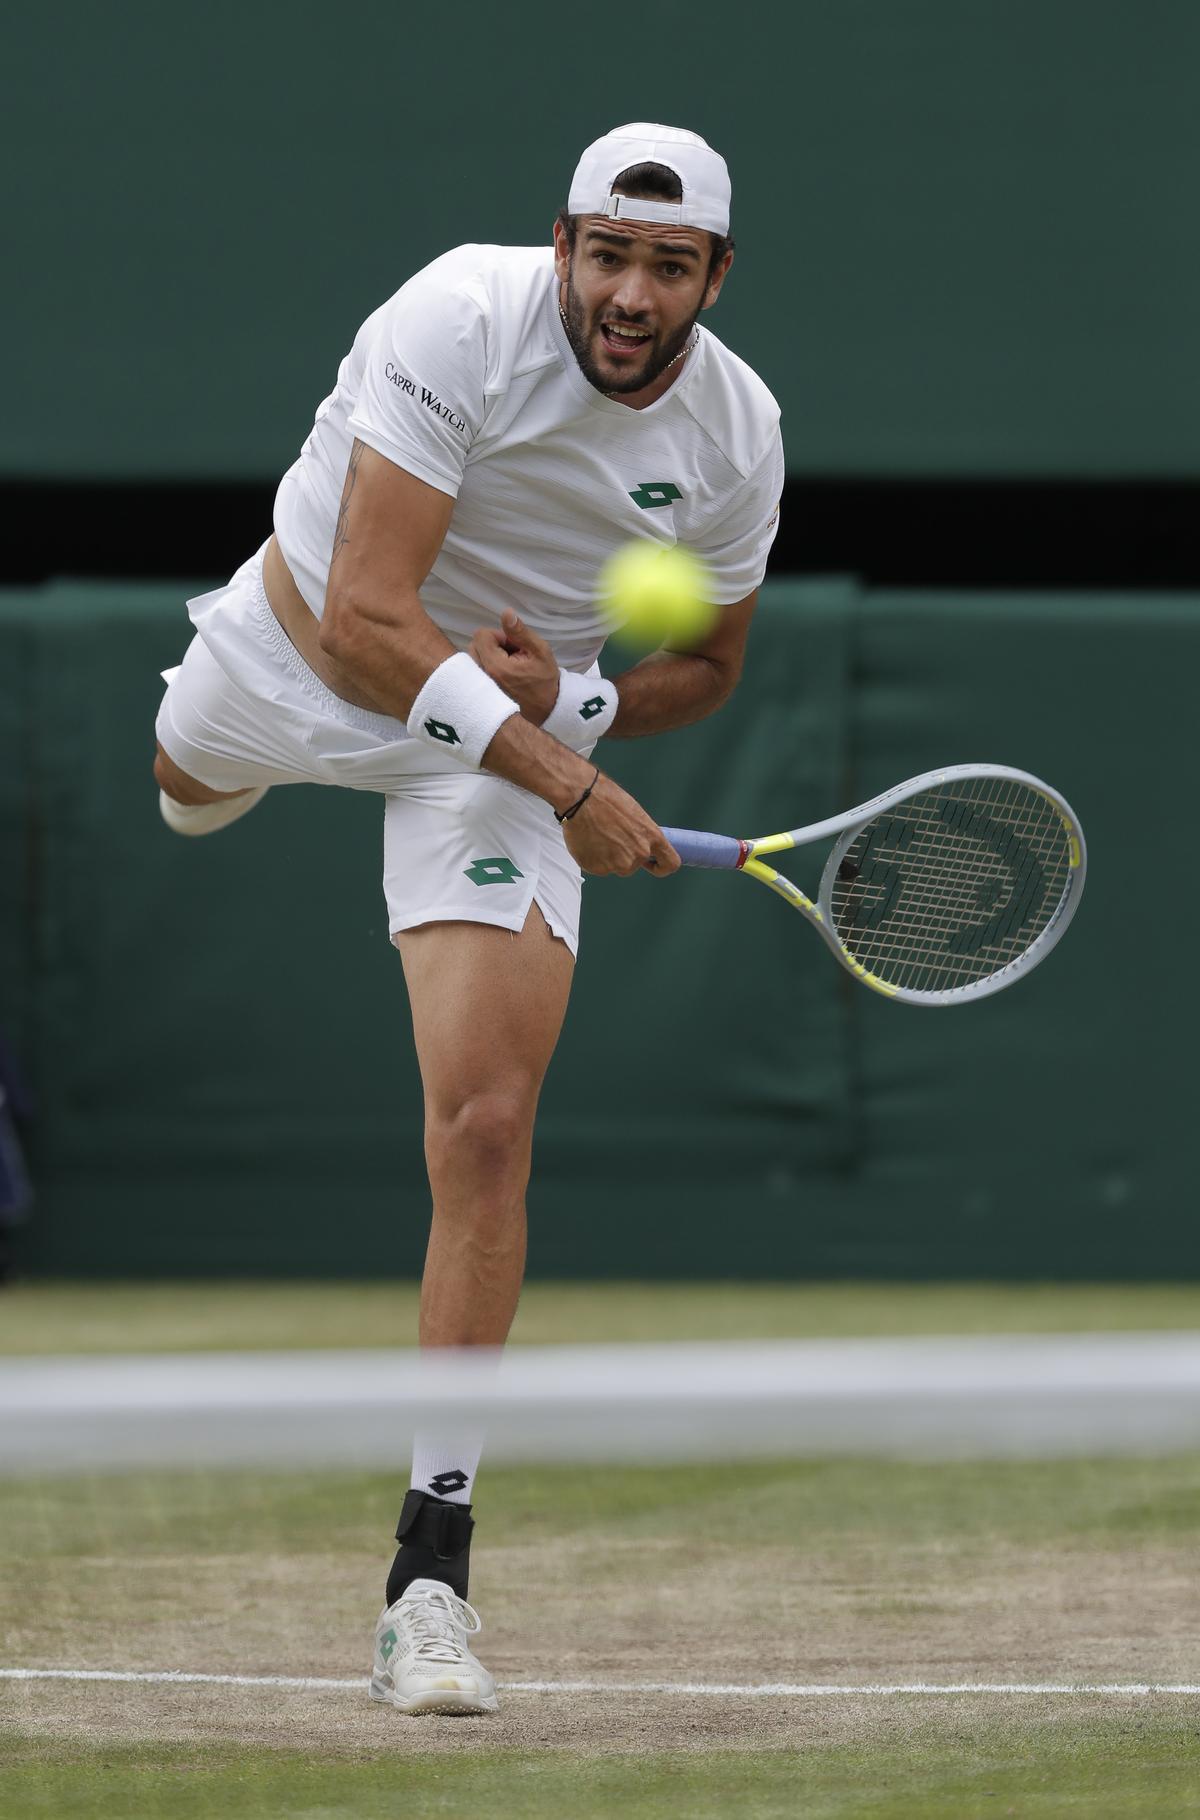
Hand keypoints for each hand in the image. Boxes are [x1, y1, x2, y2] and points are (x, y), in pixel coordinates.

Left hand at [470, 609, 558, 725]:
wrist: (546, 708)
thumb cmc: (544, 679)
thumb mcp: (540, 651)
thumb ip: (520, 632)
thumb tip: (506, 612)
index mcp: (495, 666)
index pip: (482, 635)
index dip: (498, 635)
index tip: (513, 645)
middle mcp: (482, 676)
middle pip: (474, 644)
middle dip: (491, 644)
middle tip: (511, 654)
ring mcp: (480, 685)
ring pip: (474, 656)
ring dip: (488, 654)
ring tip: (507, 664)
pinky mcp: (481, 691)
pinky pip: (475, 669)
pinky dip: (486, 665)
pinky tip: (502, 673)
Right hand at [560, 773, 680, 877]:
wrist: (580, 798)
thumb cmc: (606, 798)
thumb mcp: (634, 813)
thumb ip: (641, 834)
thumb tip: (638, 842)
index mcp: (651, 837)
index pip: (670, 863)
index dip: (661, 867)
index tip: (653, 864)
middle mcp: (638, 853)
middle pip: (634, 865)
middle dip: (624, 855)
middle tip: (610, 837)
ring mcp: (618, 864)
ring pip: (615, 867)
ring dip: (608, 857)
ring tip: (597, 835)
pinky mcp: (599, 868)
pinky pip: (598, 868)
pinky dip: (593, 858)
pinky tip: (588, 840)